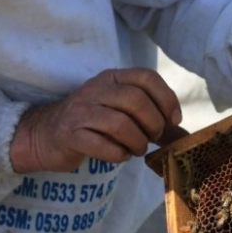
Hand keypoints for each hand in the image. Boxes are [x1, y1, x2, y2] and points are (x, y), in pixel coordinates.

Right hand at [10, 68, 184, 172]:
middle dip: (153, 123)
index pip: (146, 77)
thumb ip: (155, 121)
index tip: (173, 120)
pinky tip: (119, 155)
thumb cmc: (93, 124)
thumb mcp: (122, 113)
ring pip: (120, 123)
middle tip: (152, 138)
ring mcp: (80, 110)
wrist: (44, 135)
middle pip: (136, 100)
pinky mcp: (69, 134)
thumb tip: (187, 137)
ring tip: (137, 149)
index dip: (166, 98)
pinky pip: (102, 144)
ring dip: (137, 142)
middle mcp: (96, 89)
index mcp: (112, 78)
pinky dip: (118, 154)